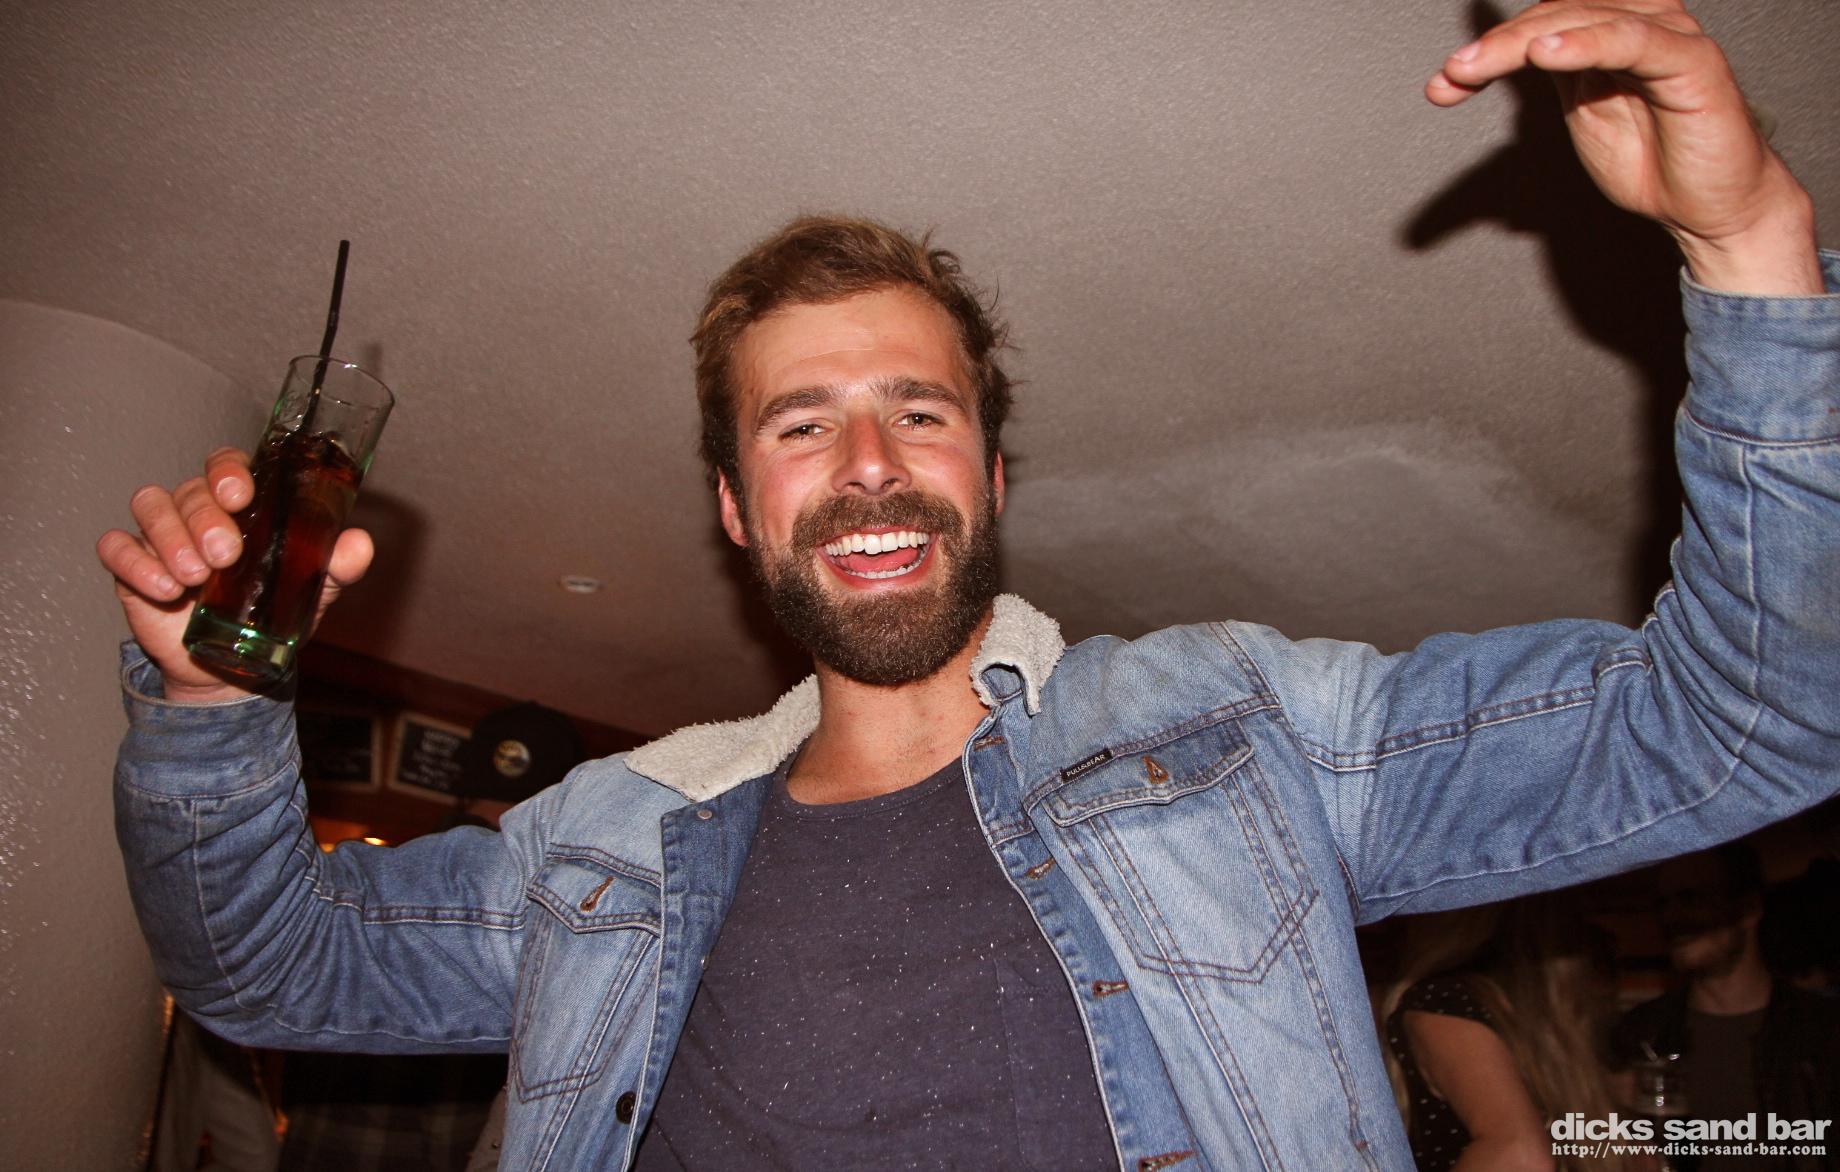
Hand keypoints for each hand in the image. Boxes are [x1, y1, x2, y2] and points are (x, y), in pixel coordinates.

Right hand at [96, 447, 372, 703]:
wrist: (231, 665)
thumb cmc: (269, 610)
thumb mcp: (312, 590)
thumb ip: (336, 566)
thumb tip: (360, 544)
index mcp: (238, 505)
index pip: (225, 465)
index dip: (228, 471)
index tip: (242, 495)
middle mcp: (195, 511)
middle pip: (190, 490)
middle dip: (206, 518)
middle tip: (226, 555)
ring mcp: (159, 535)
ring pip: (150, 506)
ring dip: (171, 538)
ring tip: (195, 577)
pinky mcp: (130, 566)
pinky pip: (116, 548)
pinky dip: (135, 562)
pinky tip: (164, 588)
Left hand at [1427, 0, 1821, 294]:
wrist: (1709, 207)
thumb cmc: (1653, 160)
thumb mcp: (1577, 115)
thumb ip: (1537, 84)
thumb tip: (1469, 70)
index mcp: (1607, 33)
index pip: (1540, 20)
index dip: (1489, 47)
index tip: (1442, 84)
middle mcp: (1637, 23)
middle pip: (1555, 13)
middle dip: (1495, 47)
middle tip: (1453, 74)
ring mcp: (1665, 36)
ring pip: (1585, 19)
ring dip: (1522, 42)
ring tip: (1477, 66)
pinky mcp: (1690, 60)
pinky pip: (1631, 41)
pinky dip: (1584, 43)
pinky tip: (1546, 54)